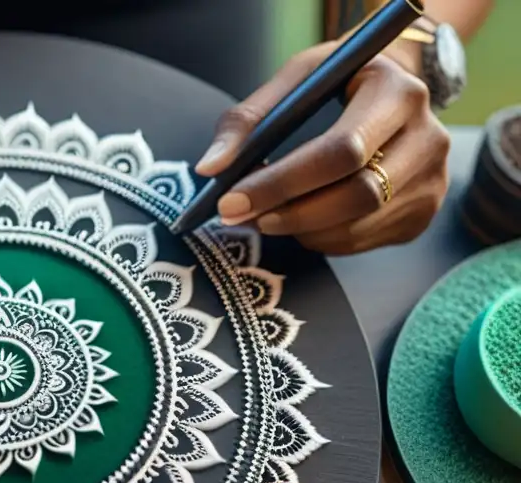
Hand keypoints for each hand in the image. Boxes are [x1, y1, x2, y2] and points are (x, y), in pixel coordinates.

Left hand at [194, 42, 450, 254]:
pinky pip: (362, 241)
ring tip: (267, 215)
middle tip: (241, 217)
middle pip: (356, 195)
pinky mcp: (424, 211)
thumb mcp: (295, 81)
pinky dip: (320, 239)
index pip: (341, 150)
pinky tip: (301, 220)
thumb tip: (209, 168)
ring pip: (356, 225)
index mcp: (397, 92)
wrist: (392, 91)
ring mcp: (433, 179)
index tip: (231, 200)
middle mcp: (428, 136)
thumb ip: (247, 120)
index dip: (282, 182)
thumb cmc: (336, 85)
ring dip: (300, 230)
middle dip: (288, 213)